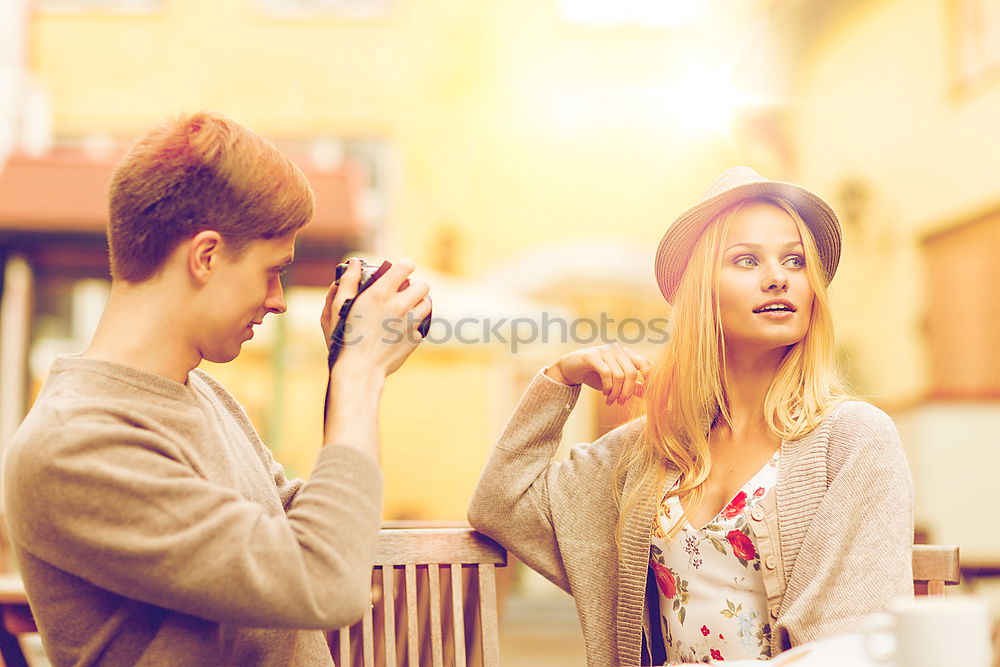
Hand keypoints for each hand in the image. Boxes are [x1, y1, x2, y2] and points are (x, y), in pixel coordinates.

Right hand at [321, 258, 430, 377]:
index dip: (405, 267)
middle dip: (415, 287)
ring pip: (426, 304)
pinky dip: (413, 326)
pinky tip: (400, 331)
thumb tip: (355, 263)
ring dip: (418, 305)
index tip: (401, 272)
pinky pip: (421, 326)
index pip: (405, 266)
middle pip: (423, 285)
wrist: (360, 369)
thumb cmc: (344, 337)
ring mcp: (410, 323)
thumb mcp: (338, 307)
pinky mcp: (415, 338)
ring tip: (405, 310)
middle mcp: (399, 305)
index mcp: (380, 293)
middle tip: (405, 293)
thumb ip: (347, 282)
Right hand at [546, 344, 650, 405]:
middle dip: (627, 392)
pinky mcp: (592, 356)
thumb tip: (647, 394)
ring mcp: (604, 351)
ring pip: (619, 376)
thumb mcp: (615, 381)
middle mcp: (617, 349)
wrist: (569, 369)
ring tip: (610, 401)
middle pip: (631, 373)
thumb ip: (631, 385)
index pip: (644, 364)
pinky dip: (607, 387)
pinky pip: (606, 373)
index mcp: (625, 353)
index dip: (648, 378)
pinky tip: (604, 393)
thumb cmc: (594, 375)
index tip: (642, 393)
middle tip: (620, 403)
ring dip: (615, 393)